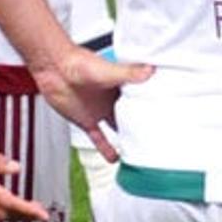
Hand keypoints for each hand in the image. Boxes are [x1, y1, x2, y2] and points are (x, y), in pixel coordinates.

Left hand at [32, 47, 154, 162]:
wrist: (54, 69)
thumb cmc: (78, 63)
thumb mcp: (107, 70)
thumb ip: (127, 73)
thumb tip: (150, 71)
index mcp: (122, 85)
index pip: (142, 97)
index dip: (153, 105)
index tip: (167, 114)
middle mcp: (113, 99)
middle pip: (132, 115)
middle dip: (143, 124)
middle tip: (158, 137)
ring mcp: (100, 111)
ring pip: (118, 128)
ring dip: (127, 139)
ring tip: (141, 152)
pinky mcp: (87, 121)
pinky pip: (100, 138)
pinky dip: (106, 149)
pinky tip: (114, 158)